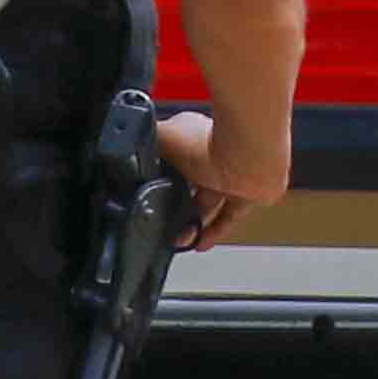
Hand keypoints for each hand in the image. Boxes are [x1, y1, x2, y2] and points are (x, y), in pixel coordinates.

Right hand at [156, 104, 283, 249]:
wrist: (245, 154)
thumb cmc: (207, 139)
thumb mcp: (161, 136)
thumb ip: (146, 140)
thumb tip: (129, 143)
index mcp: (193, 136)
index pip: (173, 158)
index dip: (160, 176)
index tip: (150, 193)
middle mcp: (214, 155)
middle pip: (190, 184)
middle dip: (175, 204)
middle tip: (163, 220)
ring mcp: (232, 175)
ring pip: (208, 204)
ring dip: (192, 223)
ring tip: (178, 239)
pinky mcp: (248, 194)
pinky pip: (229, 217)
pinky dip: (214, 231)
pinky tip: (200, 242)